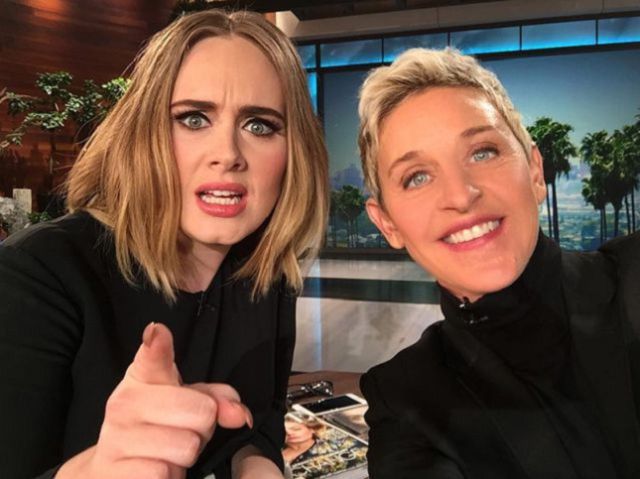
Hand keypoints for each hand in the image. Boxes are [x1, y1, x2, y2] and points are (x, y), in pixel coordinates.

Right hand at [57, 323, 251, 478]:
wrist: (112, 467)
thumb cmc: (158, 427)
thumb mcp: (188, 404)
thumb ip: (218, 400)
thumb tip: (240, 415)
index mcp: (143, 377)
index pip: (153, 355)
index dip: (158, 343)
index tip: (157, 332)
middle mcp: (124, 401)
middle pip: (202, 413)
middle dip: (203, 429)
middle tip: (182, 431)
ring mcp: (116, 437)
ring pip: (187, 447)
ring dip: (186, 456)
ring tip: (168, 452)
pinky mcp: (114, 471)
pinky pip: (165, 474)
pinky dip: (170, 477)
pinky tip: (156, 470)